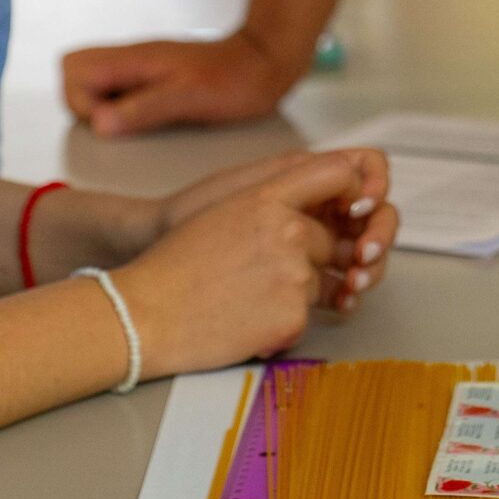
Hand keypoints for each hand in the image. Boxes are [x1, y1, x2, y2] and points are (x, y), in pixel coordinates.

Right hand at [61, 32, 302, 136]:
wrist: (265, 63)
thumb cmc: (234, 78)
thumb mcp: (188, 99)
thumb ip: (142, 109)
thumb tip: (100, 123)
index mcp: (134, 58)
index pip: (74, 68)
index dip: (80, 101)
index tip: (108, 122)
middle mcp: (132, 60)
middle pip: (78, 75)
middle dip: (86, 106)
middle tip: (118, 125)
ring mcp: (142, 69)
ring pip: (99, 86)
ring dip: (106, 110)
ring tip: (137, 124)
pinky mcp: (155, 80)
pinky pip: (123, 93)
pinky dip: (125, 111)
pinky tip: (151, 122)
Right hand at [115, 154, 398, 376]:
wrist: (144, 313)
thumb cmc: (176, 265)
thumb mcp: (227, 210)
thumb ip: (275, 201)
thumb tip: (318, 210)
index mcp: (269, 195)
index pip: (340, 173)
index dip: (354, 191)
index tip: (347, 212)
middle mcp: (289, 230)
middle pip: (333, 241)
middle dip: (310, 262)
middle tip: (259, 275)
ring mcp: (295, 274)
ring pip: (322, 283)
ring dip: (293, 296)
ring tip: (244, 296)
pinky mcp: (294, 316)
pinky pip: (307, 319)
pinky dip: (282, 325)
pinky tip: (244, 321)